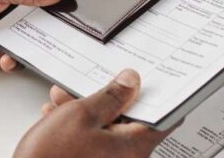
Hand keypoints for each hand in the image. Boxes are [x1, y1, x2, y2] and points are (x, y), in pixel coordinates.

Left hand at [0, 0, 69, 70]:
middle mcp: (12, 9)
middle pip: (46, 15)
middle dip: (57, 20)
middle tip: (70, 25)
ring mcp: (5, 32)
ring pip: (35, 39)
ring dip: (41, 42)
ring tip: (46, 43)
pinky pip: (16, 59)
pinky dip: (16, 59)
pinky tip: (9, 56)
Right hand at [14, 69, 169, 157]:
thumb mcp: (80, 114)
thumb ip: (110, 95)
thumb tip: (131, 81)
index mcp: (134, 146)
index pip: (165, 117)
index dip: (160, 93)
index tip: (153, 77)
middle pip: (132, 120)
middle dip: (111, 97)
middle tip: (97, 80)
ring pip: (109, 129)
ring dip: (89, 110)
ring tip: (63, 97)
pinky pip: (96, 142)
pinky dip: (81, 128)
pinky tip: (58, 116)